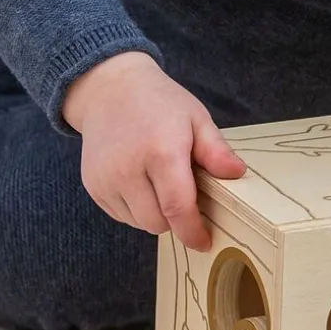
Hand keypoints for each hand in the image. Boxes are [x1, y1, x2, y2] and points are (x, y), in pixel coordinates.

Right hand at [62, 52, 246, 251]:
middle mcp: (128, 169)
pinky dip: (135, 209)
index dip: (193, 231)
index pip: (178, 208)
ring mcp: (106, 179)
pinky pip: (120, 215)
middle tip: (184, 193)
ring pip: (138, 223)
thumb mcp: (195, 118)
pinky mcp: (92, 186)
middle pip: (158, 222)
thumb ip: (216, 150)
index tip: (205, 241)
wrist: (109, 89)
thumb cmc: (159, 103)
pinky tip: (140, 182)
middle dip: (176, 219)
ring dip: (154, 214)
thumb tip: (238, 174)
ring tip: (159, 182)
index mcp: (161, 152)